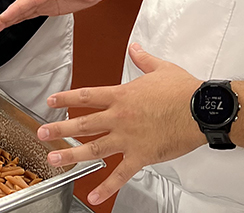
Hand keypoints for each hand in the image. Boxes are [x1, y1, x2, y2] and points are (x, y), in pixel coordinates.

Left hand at [37, 44, 203, 206]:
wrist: (201, 109)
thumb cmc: (183, 90)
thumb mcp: (160, 68)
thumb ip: (143, 59)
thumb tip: (135, 48)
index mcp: (122, 96)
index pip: (87, 96)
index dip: (66, 98)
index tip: (51, 101)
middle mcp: (120, 117)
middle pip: (83, 123)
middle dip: (59, 129)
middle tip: (42, 133)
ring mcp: (128, 138)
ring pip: (94, 148)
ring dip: (72, 155)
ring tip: (54, 160)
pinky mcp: (141, 156)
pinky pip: (120, 174)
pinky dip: (106, 186)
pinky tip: (94, 194)